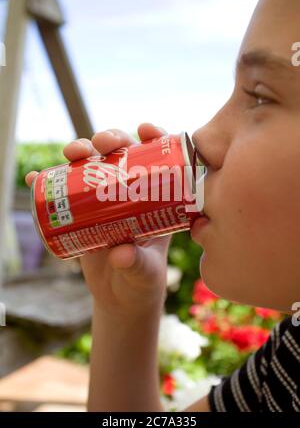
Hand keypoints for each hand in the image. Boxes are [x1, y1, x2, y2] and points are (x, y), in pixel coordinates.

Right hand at [25, 123, 171, 317]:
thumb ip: (136, 265)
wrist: (119, 298)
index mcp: (155, 201)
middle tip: (101, 144)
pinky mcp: (82, 213)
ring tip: (70, 153)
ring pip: (92, 166)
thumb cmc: (141, 283)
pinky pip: (64, 193)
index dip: (154, 139)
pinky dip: (49, 183)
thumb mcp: (144, 274)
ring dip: (80, 151)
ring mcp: (103, 201)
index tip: (144, 129)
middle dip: (110, 140)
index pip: (158, 161)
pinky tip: (35, 179)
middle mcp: (130, 193)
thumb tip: (120, 254)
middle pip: (121, 155)